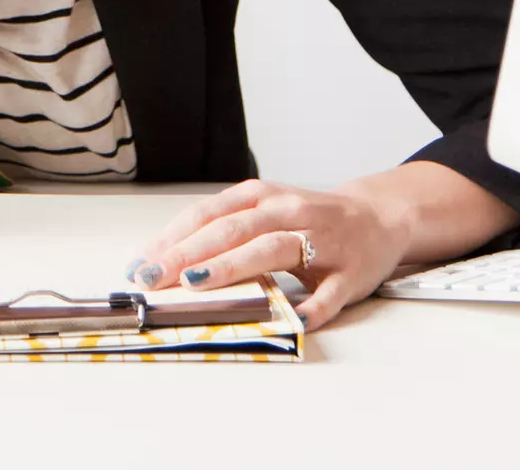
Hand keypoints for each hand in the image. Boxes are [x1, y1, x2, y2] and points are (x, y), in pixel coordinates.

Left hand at [124, 179, 411, 329]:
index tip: (141, 263)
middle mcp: (288, 212)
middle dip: (189, 253)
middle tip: (155, 277)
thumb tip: (169, 262)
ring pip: (272, 249)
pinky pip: (328, 293)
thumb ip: (226, 232)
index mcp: (262, 197)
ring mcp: (321, 241)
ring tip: (199, 283)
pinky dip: (311, 307)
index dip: (173, 238)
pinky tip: (291, 321)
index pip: (209, 214)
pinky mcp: (350, 272)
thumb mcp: (265, 213)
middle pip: (233, 229)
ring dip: (233, 266)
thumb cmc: (309, 219)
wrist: (378, 217)